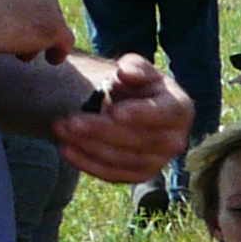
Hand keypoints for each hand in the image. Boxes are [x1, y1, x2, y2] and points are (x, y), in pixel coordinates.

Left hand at [54, 55, 195, 184]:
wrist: (134, 110)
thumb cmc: (137, 86)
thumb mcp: (137, 70)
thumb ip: (134, 66)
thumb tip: (126, 72)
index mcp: (180, 110)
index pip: (163, 114)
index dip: (139, 114)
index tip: (113, 111)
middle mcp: (176, 140)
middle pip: (139, 139)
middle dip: (101, 130)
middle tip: (69, 120)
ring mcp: (159, 161)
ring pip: (123, 159)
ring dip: (88, 146)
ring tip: (60, 129)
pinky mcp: (140, 175)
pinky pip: (114, 175)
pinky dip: (87, 163)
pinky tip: (66, 149)